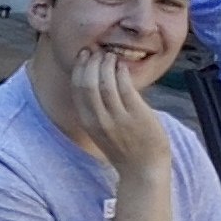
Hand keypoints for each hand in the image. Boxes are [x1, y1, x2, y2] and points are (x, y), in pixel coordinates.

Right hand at [70, 49, 169, 174]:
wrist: (143, 169)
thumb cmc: (124, 148)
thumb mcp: (101, 130)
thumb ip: (96, 109)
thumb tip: (95, 82)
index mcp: (88, 121)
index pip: (77, 88)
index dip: (79, 68)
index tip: (84, 55)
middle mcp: (99, 119)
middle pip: (88, 82)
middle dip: (91, 62)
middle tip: (97, 51)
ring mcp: (118, 117)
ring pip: (106, 82)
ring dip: (107, 63)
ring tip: (111, 55)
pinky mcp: (137, 115)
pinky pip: (125, 87)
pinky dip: (121, 72)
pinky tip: (122, 66)